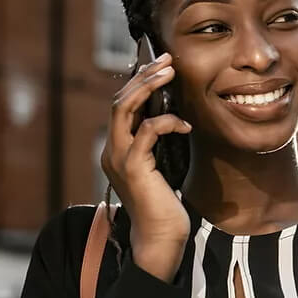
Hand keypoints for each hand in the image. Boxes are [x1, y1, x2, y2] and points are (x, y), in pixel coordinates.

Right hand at [101, 53, 191, 253]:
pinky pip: (148, 131)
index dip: (138, 83)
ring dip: (148, 86)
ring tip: (169, 72)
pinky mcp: (133, 166)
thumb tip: (172, 114)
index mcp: (117, 149)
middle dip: (143, 76)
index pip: (121, 107)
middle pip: (119, 100)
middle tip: (166, 60)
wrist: (160, 236)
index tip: (159, 67)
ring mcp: (119, 158)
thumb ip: (158, 143)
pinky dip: (167, 121)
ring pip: (124, 108)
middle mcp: (112, 150)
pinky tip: (185, 125)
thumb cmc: (165, 204)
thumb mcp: (161, 165)